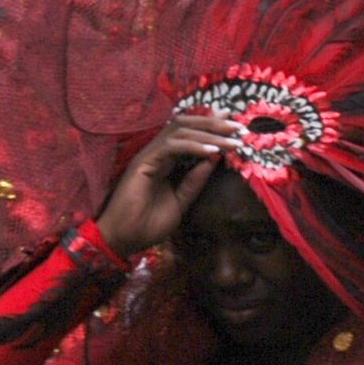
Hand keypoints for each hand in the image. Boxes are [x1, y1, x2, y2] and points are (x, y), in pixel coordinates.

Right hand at [93, 114, 242, 257]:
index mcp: (166, 160)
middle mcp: (157, 153)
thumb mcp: (181, 201)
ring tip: (231, 141)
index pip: (190, 133)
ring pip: (180, 130)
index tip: (237, 129)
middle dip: (215, 124)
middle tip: (240, 128)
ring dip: (209, 133)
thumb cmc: (147, 224)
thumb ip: (195, 181)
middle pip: (186, 124)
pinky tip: (212, 152)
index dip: (212, 127)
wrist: (123, 240)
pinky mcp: (143, 163)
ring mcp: (149, 156)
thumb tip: (215, 160)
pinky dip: (193, 146)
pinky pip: (171, 146)